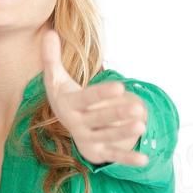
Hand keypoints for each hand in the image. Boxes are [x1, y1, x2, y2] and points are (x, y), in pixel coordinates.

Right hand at [42, 29, 147, 165]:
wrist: (64, 124)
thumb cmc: (65, 96)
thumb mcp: (56, 79)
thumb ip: (51, 58)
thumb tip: (48, 33)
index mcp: (69, 105)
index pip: (87, 98)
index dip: (102, 94)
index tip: (119, 86)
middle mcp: (77, 123)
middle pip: (99, 118)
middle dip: (117, 114)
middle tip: (137, 109)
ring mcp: (88, 138)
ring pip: (108, 137)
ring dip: (124, 133)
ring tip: (142, 124)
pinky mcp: (97, 151)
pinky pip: (113, 155)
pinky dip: (128, 159)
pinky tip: (144, 159)